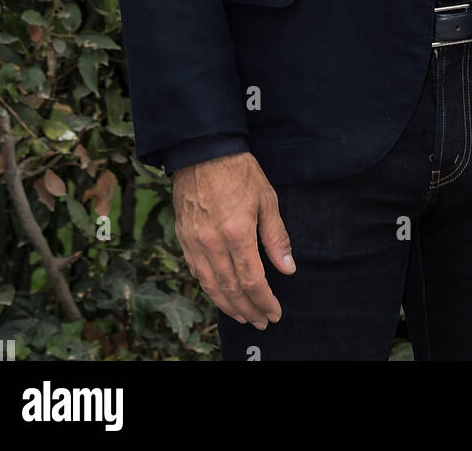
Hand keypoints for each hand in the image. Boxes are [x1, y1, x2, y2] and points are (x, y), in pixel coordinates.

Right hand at [173, 151, 295, 327]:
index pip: (252, 280)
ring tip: (244, 315)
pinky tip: (221, 294)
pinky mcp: (184, 238)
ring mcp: (195, 242)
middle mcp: (213, 243)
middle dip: (248, 309)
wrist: (203, 150)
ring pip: (210, 286)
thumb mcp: (267, 199)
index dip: (264, 301)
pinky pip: (196, 272)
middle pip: (231, 289)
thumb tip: (287, 268)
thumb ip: (276, 237)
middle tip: (261, 321)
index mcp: (238, 233)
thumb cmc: (239, 171)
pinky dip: (210, 288)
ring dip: (228, 306)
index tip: (274, 313)